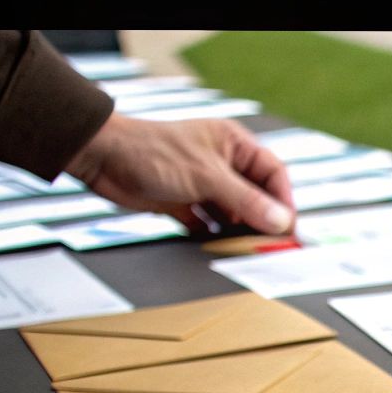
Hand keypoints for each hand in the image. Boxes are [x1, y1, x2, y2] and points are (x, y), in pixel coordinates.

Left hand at [67, 115, 294, 235]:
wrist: (102, 158)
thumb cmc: (154, 152)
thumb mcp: (207, 177)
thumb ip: (247, 201)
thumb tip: (282, 222)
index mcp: (234, 145)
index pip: (273, 173)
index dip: (284, 200)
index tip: (289, 228)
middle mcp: (221, 163)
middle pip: (255, 195)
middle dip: (262, 218)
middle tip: (271, 243)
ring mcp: (202, 183)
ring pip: (232, 212)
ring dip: (237, 230)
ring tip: (244, 248)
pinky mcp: (182, 202)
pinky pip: (207, 223)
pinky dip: (212, 236)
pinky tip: (215, 247)